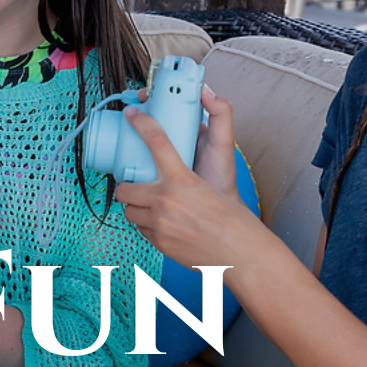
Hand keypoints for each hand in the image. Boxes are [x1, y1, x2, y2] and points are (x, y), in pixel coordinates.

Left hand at [114, 87, 261, 269]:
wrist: (240, 252)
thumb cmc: (232, 219)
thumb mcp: (210, 188)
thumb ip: (186, 179)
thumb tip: (173, 174)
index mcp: (183, 180)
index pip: (156, 142)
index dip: (141, 123)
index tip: (132, 115)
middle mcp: (166, 200)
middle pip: (125, 187)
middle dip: (128, 186)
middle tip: (136, 184)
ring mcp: (160, 223)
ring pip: (129, 211)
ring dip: (136, 207)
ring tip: (150, 206)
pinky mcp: (159, 242)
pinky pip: (141, 229)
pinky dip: (147, 225)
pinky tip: (162, 223)